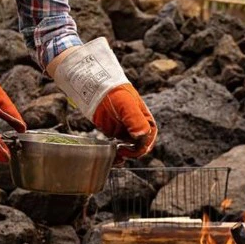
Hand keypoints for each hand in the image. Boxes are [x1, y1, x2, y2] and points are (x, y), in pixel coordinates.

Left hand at [51, 39, 156, 159]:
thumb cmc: (113, 92)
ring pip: (131, 149)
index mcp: (146, 119)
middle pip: (141, 146)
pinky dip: (118, 153)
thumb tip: (142, 137)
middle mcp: (138, 126)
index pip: (148, 139)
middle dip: (133, 153)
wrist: (95, 87)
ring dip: (126, 155)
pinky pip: (120, 147)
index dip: (141, 147)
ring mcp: (127, 130)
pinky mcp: (115, 132)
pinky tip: (113, 155)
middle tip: (121, 154)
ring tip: (117, 157)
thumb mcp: (126, 105)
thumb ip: (136, 120)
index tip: (129, 148)